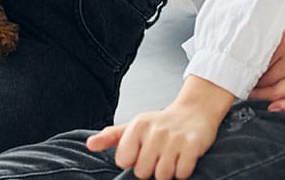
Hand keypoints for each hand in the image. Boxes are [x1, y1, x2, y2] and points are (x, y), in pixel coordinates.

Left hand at [86, 78, 232, 179]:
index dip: (133, 161)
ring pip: (162, 176)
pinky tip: (182, 157)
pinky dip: (183, 171)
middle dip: (151, 168)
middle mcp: (155, 130)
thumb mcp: (134, 126)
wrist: (194, 111)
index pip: (124, 161)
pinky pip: (182, 173)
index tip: (142, 152)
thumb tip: (90, 144)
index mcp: (137, 126)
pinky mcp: (192, 144)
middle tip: (158, 155)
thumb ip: (111, 137)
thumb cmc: (160, 124)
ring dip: (167, 171)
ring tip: (170, 157)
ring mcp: (174, 138)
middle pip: (142, 172)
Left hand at [248, 0, 284, 111]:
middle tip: (241, 85)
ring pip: (283, 91)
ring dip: (266, 97)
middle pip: (267, 81)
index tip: (236, 72)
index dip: (244, 71)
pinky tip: (278, 106)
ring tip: (254, 94)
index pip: (257, 65)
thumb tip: (249, 46)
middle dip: (251, 86)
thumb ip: (270, 33)